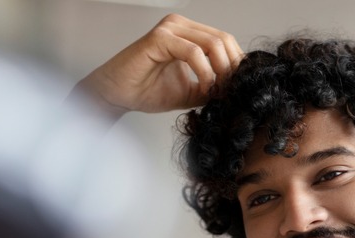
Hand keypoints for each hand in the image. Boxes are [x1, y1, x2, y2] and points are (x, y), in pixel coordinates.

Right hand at [74, 14, 243, 117]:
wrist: (118, 95)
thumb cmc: (148, 91)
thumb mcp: (192, 92)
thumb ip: (213, 86)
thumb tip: (237, 90)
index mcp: (190, 34)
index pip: (226, 41)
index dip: (236, 65)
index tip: (237, 89)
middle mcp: (181, 25)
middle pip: (224, 39)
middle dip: (232, 68)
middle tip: (230, 91)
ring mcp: (170, 28)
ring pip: (213, 44)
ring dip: (221, 71)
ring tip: (216, 92)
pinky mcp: (160, 38)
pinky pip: (194, 52)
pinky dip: (204, 73)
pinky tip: (203, 88)